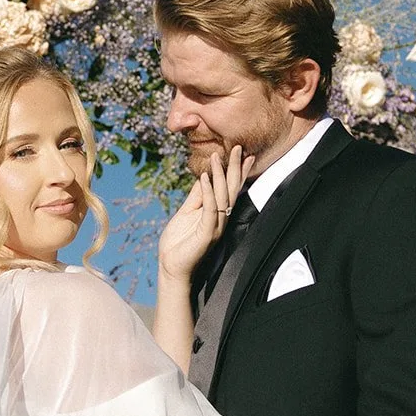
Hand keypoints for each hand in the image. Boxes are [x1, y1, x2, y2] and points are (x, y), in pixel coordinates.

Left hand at [157, 146, 253, 284]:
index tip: (244, 154)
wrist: (171, 266)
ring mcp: (215, 227)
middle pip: (230, 190)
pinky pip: (210, 209)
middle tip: (239, 148)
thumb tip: (203, 177)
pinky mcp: (207, 234)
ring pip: (222, 197)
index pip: (229, 189)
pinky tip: (204, 177)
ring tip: (217, 157)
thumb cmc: (179, 242)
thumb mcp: (187, 212)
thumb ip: (197, 197)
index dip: (237, 172)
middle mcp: (220, 219)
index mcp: (217, 213)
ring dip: (219, 175)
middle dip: (235, 168)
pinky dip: (207, 192)